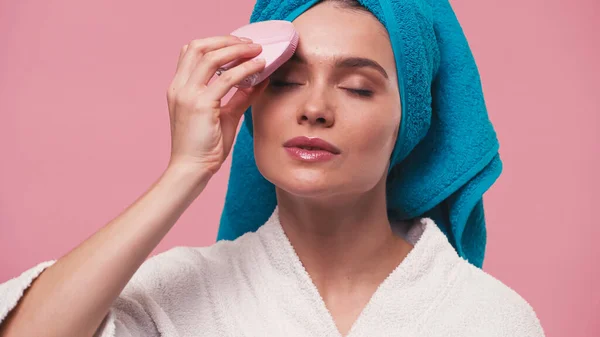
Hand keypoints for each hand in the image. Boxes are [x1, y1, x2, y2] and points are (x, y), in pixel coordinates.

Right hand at [166, 35, 266, 175]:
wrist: (191, 169)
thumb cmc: (205, 147)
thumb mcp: (225, 116)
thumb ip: (240, 96)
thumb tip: (260, 80)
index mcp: (179, 87)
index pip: (191, 51)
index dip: (216, 42)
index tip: (238, 45)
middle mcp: (179, 87)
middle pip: (198, 46)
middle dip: (226, 40)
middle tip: (251, 44)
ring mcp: (187, 94)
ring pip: (211, 57)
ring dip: (237, 50)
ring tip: (257, 51)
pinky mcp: (200, 105)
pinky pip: (226, 79)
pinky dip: (245, 69)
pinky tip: (259, 68)